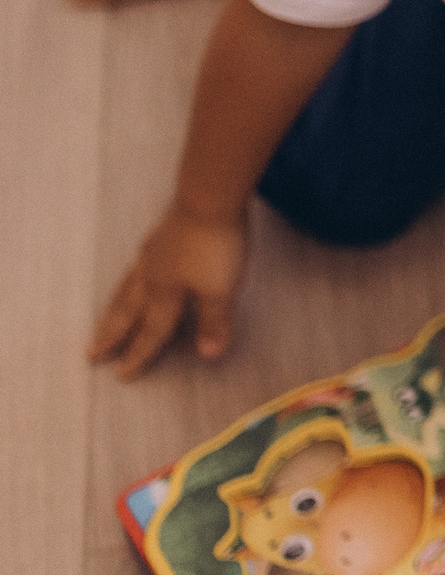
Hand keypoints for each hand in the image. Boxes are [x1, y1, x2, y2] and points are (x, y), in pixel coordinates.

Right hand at [89, 206, 246, 377]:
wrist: (209, 199)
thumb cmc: (216, 245)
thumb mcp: (222, 289)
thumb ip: (214, 322)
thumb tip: (208, 355)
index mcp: (165, 294)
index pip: (151, 332)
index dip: (139, 355)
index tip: (121, 375)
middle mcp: (151, 278)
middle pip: (126, 313)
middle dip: (111, 336)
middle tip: (91, 353)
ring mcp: (151, 256)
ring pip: (125, 290)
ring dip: (113, 311)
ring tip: (103, 322)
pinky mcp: (158, 239)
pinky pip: (135, 268)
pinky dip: (127, 282)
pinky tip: (131, 277)